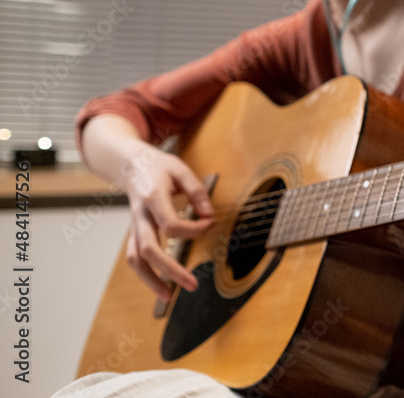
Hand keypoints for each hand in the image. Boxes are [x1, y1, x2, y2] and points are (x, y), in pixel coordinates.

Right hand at [120, 147, 213, 300]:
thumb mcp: (181, 169)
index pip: (171, 225)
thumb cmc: (159, 167)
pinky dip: (145, 274)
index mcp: (152, 198)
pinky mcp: (134, 233)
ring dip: (150, 280)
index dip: (194, 229)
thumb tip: (209, 215)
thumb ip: (197, 191)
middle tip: (192, 285)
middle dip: (170, 270)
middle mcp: (139, 216)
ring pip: (135, 259)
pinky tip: (160, 286)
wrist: (132, 165)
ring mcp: (134, 226)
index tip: (210, 223)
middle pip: (148, 249)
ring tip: (168, 297)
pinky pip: (134, 257)